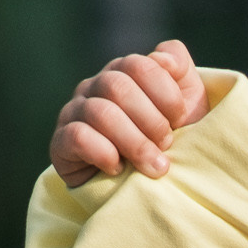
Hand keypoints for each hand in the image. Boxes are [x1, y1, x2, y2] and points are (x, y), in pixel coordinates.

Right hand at [49, 39, 208, 185]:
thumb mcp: (187, 103)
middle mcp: (95, 86)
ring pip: (100, 113)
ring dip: (135, 143)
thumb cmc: (171, 142)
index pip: (141, 66)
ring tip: (154, 166)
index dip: (167, 95)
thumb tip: (163, 58)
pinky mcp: (61, 143)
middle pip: (118, 87)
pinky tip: (119, 169)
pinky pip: (78, 137)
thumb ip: (180, 68)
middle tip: (167, 145)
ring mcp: (74, 112)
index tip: (180, 121)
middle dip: (152, 121)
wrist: (148, 188)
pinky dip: (104, 154)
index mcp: (124, 72)